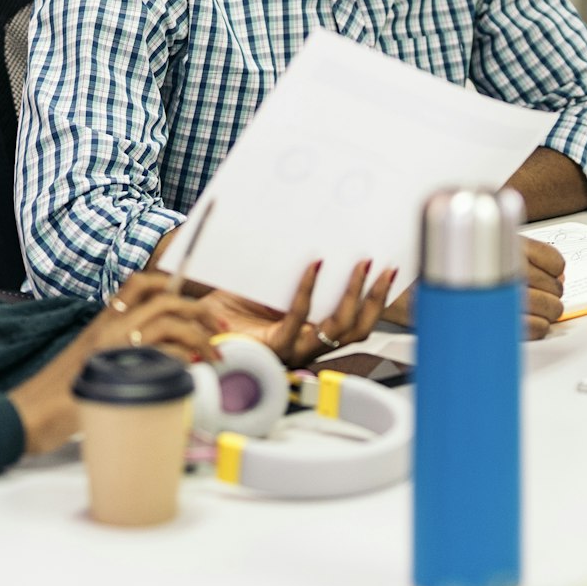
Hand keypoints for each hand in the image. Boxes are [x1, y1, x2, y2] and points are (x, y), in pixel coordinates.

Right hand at [7, 272, 220, 456]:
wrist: (28, 415)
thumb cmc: (57, 396)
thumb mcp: (91, 362)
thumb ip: (121, 352)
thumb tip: (162, 358)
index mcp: (103, 320)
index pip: (140, 282)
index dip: (174, 283)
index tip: (198, 304)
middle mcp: (108, 326)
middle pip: (165, 297)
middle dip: (200, 310)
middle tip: (218, 330)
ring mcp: (112, 345)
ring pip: (169, 321)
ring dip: (200, 337)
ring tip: (214, 357)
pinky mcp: (117, 369)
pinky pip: (161, 353)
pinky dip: (183, 359)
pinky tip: (190, 371)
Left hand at [206, 259, 397, 366]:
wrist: (196, 323)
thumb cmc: (229, 307)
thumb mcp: (268, 284)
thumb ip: (291, 272)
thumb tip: (319, 237)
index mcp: (312, 332)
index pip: (356, 323)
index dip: (377, 300)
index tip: (390, 270)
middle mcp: (308, 345)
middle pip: (357, 329)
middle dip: (375, 298)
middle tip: (383, 267)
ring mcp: (294, 349)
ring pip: (337, 330)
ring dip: (353, 296)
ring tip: (359, 265)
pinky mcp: (274, 347)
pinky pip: (299, 319)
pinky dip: (309, 290)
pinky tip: (314, 266)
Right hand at [379, 235, 567, 339]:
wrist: (396, 288)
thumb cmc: (428, 270)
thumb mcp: (463, 244)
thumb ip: (501, 248)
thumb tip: (545, 268)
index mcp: (496, 241)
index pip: (551, 258)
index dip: (557, 272)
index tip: (554, 277)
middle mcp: (499, 265)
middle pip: (552, 285)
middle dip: (554, 294)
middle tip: (549, 298)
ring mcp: (496, 294)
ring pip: (548, 308)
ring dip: (550, 313)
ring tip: (543, 313)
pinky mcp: (489, 320)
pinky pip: (533, 329)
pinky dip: (540, 328)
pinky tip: (535, 325)